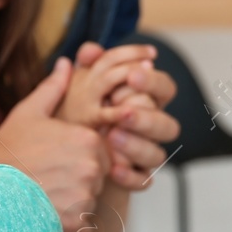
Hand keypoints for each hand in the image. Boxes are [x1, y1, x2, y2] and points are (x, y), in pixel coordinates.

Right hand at [0, 57, 109, 213]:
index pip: (101, 153)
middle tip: (48, 178)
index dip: (79, 158)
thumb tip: (67, 63)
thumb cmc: (7, 150)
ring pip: (91, 201)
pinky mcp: (77, 223)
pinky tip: (45, 211)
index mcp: (87, 139)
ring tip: (44, 195)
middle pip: (98, 178)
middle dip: (79, 180)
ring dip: (74, 202)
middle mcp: (91, 168)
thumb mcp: (29, 113)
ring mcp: (85, 197)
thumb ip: (54, 88)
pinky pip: (84, 225)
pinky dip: (68, 223)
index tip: (56, 161)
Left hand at [72, 42, 179, 189]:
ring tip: (111, 137)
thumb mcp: (78, 88)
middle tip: (121, 112)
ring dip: (136, 145)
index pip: (164, 88)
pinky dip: (130, 176)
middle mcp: (148, 129)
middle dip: (147, 118)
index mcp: (143, 101)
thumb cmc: (76, 116)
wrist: (62, 158)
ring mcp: (143, 155)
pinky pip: (143, 181)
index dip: (153, 81)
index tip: (132, 75)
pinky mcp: (133, 178)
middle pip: (168, 125)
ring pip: (158, 154)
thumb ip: (87, 67)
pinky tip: (112, 168)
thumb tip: (91, 51)